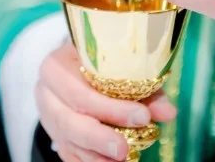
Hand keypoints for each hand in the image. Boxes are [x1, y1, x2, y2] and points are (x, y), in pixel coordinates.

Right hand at [36, 42, 176, 161]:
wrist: (72, 68)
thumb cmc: (97, 63)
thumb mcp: (117, 66)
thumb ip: (142, 88)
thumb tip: (168, 113)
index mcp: (56, 67)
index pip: (80, 92)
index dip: (110, 107)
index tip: (143, 116)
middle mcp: (46, 92)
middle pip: (69, 121)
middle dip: (99, 137)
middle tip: (125, 149)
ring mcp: (48, 117)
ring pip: (68, 142)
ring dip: (96, 155)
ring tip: (125, 159)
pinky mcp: (54, 135)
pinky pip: (68, 154)